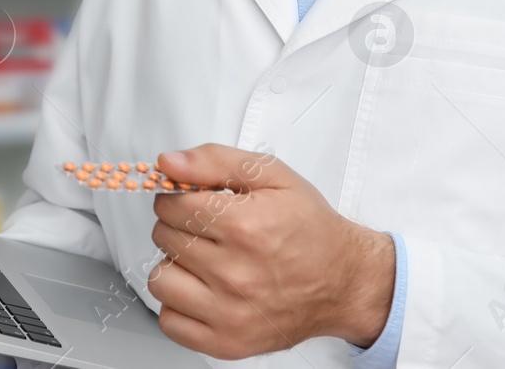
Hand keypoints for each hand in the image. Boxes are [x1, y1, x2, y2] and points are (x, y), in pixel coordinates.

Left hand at [146, 144, 394, 359]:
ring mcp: (230, 312)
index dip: (179, 197)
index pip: (171, 205)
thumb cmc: (311, 229)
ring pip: (160, 279)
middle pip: (164, 238)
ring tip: (204, 260)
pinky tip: (203, 290)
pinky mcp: (227, 343)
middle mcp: (235, 272)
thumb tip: (169, 162)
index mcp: (244, 226)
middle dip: (180, 226)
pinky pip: (170, 321)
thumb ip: (216, 161)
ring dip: (176, 265)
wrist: (344, 281)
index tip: (194, 201)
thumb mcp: (273, 175)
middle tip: (209, 229)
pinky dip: (180, 304)